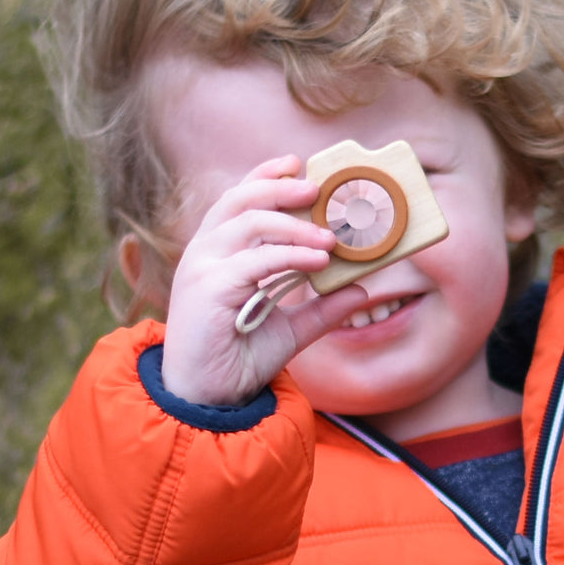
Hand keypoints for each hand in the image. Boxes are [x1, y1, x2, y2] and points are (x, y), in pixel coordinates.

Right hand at [160, 155, 366, 406]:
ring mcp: (201, 268)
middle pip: (241, 201)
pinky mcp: (207, 289)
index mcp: (217, 254)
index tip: (296, 164)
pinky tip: (319, 260)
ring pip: (248, 223)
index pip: (237, 200)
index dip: (264, 176)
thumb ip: (322, 308)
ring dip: (294, 224)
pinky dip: (290, 256)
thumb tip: (362, 290)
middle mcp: (204, 253)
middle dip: (280, 188)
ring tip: (330, 237)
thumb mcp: (290, 330)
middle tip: (318, 188)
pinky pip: (255, 261)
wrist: (208, 400)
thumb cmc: (238, 360)